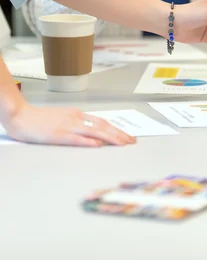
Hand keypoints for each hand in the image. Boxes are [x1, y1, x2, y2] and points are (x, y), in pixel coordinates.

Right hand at [3, 104, 135, 146]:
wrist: (20, 115)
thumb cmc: (40, 119)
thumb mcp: (64, 118)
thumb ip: (79, 125)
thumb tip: (95, 136)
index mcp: (78, 115)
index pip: (103, 122)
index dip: (117, 130)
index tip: (128, 137)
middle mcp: (76, 119)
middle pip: (103, 126)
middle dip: (119, 135)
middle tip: (132, 142)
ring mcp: (67, 126)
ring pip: (94, 131)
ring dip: (110, 138)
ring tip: (122, 144)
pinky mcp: (57, 135)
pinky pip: (75, 138)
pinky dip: (88, 141)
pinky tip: (98, 145)